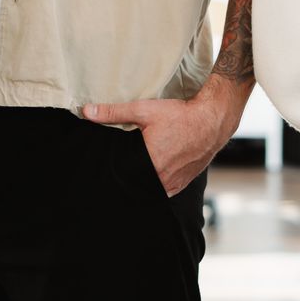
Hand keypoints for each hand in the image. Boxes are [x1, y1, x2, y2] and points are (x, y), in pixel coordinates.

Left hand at [83, 87, 234, 196]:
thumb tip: (86, 112)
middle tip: (118, 170)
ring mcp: (174, 183)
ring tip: (134, 173)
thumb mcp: (144, 110)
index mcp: (150, 163)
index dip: (113, 174)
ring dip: (142, 183)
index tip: (106, 171)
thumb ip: (113, 113)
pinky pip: (164, 190)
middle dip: (127, 178)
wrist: (213, 119)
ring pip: (150, 189)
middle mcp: (163, 178)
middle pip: (136, 184)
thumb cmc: (181, 114)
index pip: (122, 177)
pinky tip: (151, 175)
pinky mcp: (183, 183)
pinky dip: (156, 185)